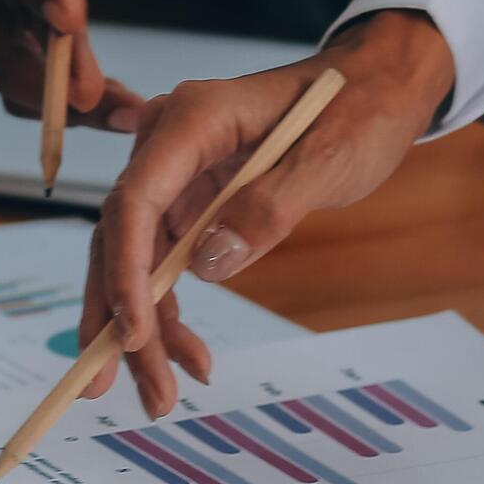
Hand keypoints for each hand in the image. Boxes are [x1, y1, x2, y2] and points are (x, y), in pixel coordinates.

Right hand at [78, 13, 454, 414]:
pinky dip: (171, 312)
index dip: (126, 272)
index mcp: (192, 120)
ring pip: (136, 261)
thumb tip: (206, 266)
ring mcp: (176, 175)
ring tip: (159, 395)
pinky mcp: (191, 202)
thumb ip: (268, 208)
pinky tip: (190, 357)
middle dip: (115, 316)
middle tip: (109, 385)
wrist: (375, 88)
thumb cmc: (357, 111)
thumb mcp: (328, 159)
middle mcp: (167, 144)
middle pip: (120, 238)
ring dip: (142, 329)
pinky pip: (166, 263)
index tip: (133, 334)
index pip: (135, 200)